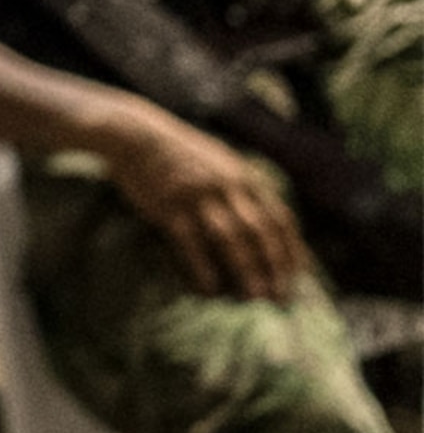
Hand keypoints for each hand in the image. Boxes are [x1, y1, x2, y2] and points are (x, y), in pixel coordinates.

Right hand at [100, 104, 303, 301]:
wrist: (136, 134)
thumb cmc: (179, 153)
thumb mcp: (223, 162)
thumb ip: (244, 189)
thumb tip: (264, 225)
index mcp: (246, 177)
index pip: (280, 219)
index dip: (292, 251)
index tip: (297, 278)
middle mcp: (228, 186)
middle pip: (261, 233)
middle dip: (274, 268)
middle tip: (280, 298)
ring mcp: (199, 195)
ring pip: (232, 239)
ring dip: (246, 271)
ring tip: (253, 298)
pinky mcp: (170, 206)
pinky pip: (192, 243)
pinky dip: (203, 268)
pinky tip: (208, 289)